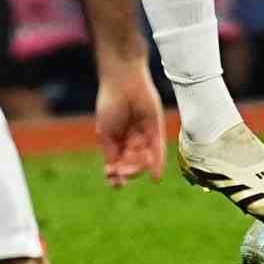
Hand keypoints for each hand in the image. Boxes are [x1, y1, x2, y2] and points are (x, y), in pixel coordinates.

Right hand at [94, 58, 164, 187]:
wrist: (122, 82)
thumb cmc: (109, 104)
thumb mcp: (105, 133)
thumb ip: (111, 153)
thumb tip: (114, 172)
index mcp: (116, 140)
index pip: (117, 164)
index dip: (115, 175)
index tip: (114, 181)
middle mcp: (131, 138)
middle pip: (131, 164)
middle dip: (127, 172)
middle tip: (121, 172)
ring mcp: (144, 133)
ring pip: (144, 159)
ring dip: (138, 169)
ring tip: (132, 170)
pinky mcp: (156, 127)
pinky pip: (158, 148)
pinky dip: (158, 163)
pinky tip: (155, 177)